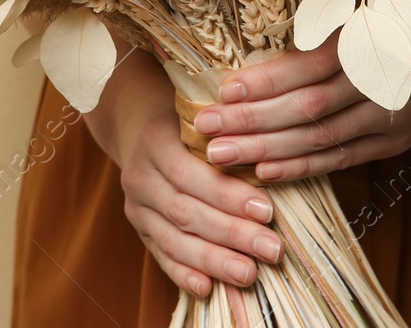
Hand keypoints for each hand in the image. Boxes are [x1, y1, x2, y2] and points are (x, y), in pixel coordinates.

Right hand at [116, 107, 284, 296]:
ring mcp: (136, 207)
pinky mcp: (140, 231)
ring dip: (213, 260)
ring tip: (248, 274)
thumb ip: (228, 143)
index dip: (228, 195)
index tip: (267, 211)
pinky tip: (207, 287)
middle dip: (232, 234)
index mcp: (154, 141)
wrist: (145, 137)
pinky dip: (184, 274)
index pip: (189, 173)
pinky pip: (162, 257)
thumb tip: (274, 173)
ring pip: (173, 240)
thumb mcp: (206, 124)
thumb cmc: (193, 130)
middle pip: (185, 212)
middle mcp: (139, 176)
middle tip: (271, 250)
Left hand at [191, 30, 410, 181]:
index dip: (266, 82)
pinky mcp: (394, 143)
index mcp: (372, 43)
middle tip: (204, 128)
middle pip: (306, 110)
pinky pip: (342, 159)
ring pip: (319, 139)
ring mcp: (388, 119)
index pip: (308, 68)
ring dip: (267, 150)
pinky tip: (267, 172)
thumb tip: (268, 29)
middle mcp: (379, 86)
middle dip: (251, 122)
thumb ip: (327, 19)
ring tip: (221, 155)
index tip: (224, 89)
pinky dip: (304, 167)